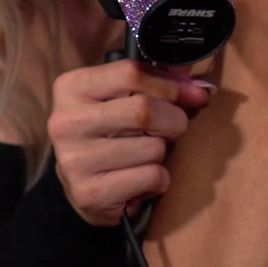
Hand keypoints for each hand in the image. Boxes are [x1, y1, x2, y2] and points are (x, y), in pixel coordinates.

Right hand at [49, 59, 211, 227]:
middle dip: (172, 120)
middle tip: (170, 128)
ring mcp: (74, 160)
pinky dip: (158, 179)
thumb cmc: (110, 133)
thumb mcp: (125, 99)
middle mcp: (66, 123)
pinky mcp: (89, 193)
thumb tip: (201, 90)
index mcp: (71, 88)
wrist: (84, 187)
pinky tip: (139, 179)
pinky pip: (152, 177)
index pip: (130, 73)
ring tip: (144, 156)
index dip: (165, 85)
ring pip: (153, 148)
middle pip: (144, 110)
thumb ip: (161, 85)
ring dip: (161, 153)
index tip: (177, 95)